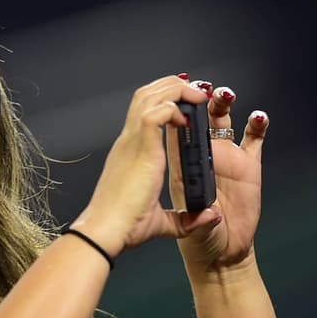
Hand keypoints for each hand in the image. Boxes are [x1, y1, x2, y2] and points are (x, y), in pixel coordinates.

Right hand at [71, 76, 222, 257]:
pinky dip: (173, 108)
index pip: (144, 111)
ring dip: (176, 89)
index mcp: (131, 153)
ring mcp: (132, 142)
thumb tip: (210, 216)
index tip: (186, 100)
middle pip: (146, 94)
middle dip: (173, 85)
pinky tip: (187, 119)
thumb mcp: (162, 222)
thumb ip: (186, 219)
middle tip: (196, 89)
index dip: (165, 99)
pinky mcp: (139, 149)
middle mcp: (129, 142)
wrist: (105, 232)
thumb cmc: (124, 228)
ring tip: (197, 95)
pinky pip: (155, 114)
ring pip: (150, 96)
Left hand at [167, 82, 266, 269]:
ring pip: (222, 120)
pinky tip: (259, 117)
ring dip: (223, 103)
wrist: (221, 255)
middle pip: (197, 117)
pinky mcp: (248, 166)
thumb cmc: (198, 242)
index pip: (174, 131)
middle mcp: (203, 158)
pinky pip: (254, 137)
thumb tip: (212, 214)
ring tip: (225, 95)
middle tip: (202, 89)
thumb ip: (198, 221)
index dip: (175, 111)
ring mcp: (225, 158)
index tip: (180, 103)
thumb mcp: (189, 231)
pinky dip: (258, 124)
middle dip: (198, 99)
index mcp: (181, 167)